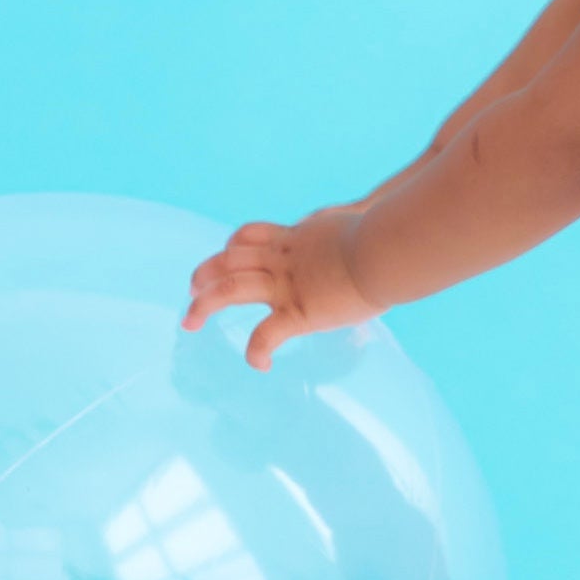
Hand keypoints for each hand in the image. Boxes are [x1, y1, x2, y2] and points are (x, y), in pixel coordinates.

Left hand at [181, 201, 382, 370]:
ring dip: (204, 304)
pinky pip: (266, 335)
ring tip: (190, 321)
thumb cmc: (389, 235)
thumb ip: (361, 223)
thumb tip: (381, 214)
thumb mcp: (366, 221)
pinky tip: (259, 365)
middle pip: (230, 258)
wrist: (388, 249)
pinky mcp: (299, 311)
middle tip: (192, 288)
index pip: (252, 235)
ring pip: (231, 288)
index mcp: (298, 238)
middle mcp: (285, 259)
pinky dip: (257, 351)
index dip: (234, 245)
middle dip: (205, 272)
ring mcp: (288, 284)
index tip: (227, 256)